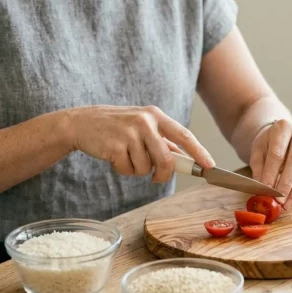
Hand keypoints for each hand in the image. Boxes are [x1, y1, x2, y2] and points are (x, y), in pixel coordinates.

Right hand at [64, 105, 213, 181]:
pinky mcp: (115, 145)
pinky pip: (128, 169)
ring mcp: (130, 133)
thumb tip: (186, 160)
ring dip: (136, 169)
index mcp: (155, 115)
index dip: (198, 152)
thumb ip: (162, 141)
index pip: (184, 135)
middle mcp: (145, 121)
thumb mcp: (141, 126)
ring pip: (146, 168)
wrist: (82, 123)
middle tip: (156, 177)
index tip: (210, 165)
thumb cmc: (116, 127)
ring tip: (125, 155)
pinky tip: (113, 156)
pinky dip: (122, 169)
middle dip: (163, 174)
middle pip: (166, 159)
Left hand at [249, 120, 291, 208]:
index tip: (266, 190)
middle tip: (279, 200)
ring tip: (286, 204)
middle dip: (287, 183)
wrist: (283, 134)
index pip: (277, 153)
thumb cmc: (269, 143)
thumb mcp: (258, 150)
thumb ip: (259, 167)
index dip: (272, 173)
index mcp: (283, 127)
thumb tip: (261, 187)